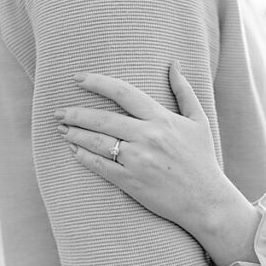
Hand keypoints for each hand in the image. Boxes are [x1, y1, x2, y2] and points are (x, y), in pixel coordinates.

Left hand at [55, 62, 239, 234]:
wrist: (207, 202)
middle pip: (103, 119)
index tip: (77, 78)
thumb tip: (175, 63)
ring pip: (97, 142)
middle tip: (59, 111)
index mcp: (162, 119)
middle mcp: (148, 137)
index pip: (124, 93)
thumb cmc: (202, 160)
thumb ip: (184, 90)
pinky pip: (100, 166)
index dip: (97, 82)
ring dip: (75, 134)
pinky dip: (84, 157)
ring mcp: (138, 161)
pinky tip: (74, 151)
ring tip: (62, 129)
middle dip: (76, 113)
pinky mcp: (131, 182)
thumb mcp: (199, 121)